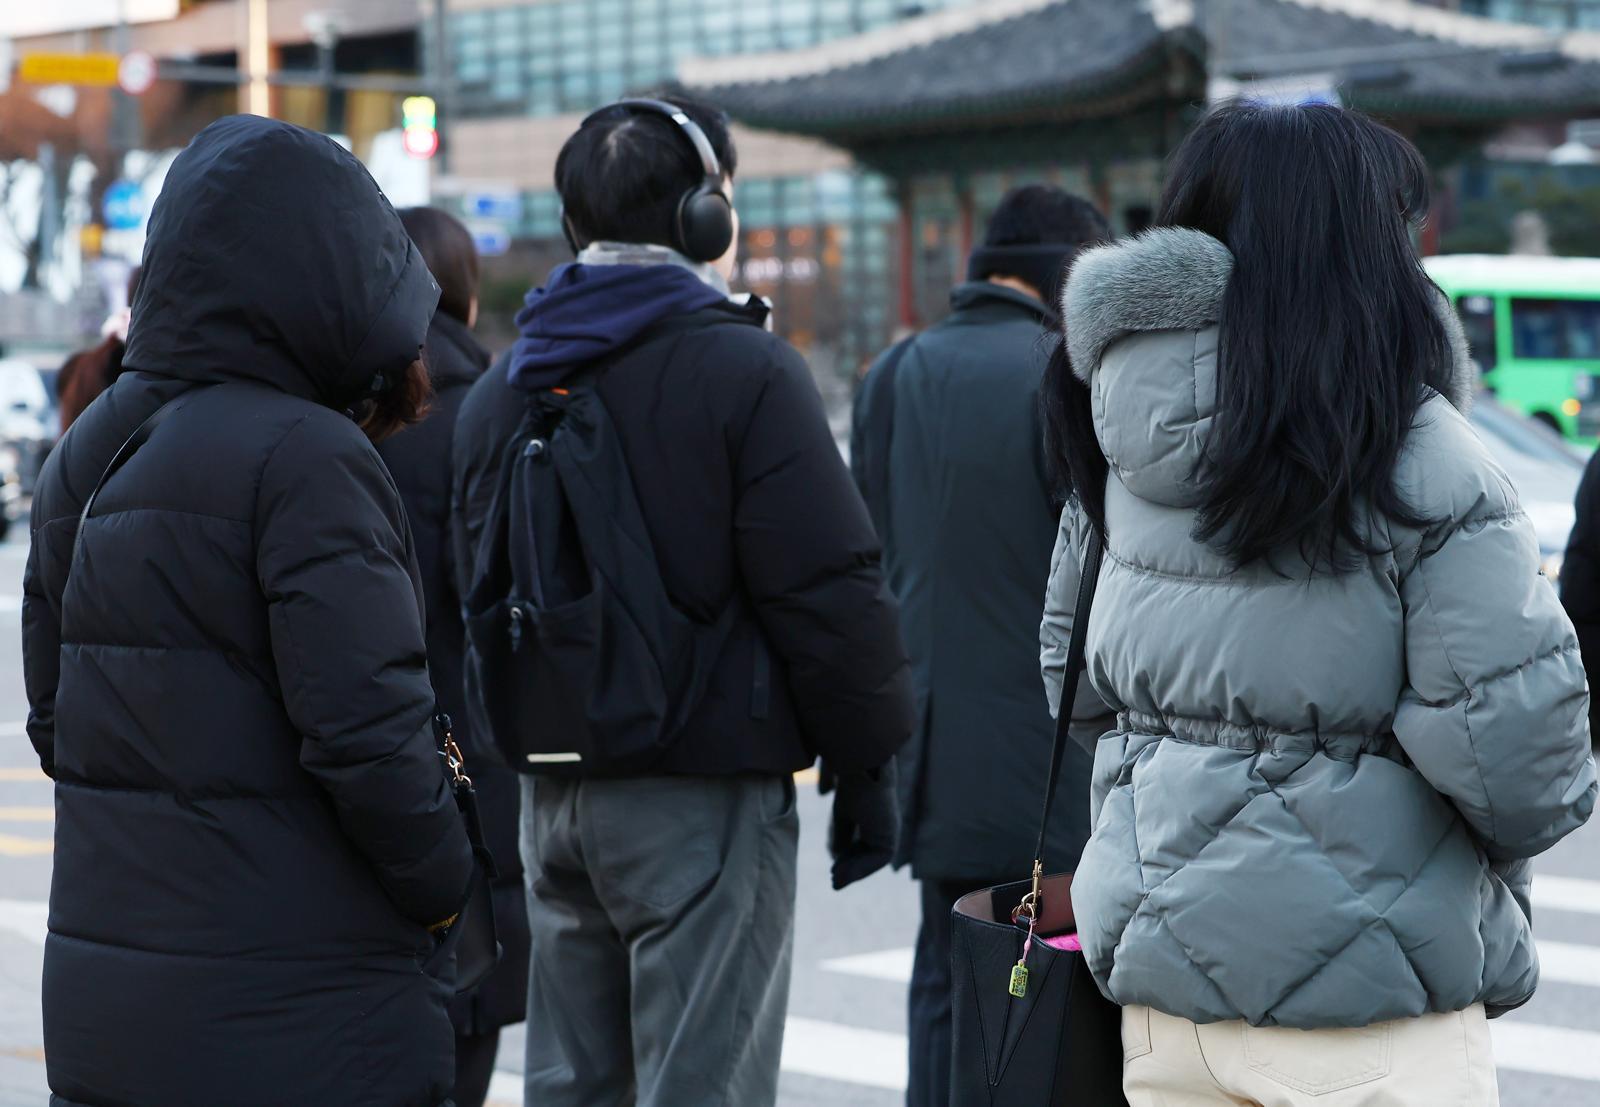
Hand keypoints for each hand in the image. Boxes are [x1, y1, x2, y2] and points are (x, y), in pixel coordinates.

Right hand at [819, 760, 898, 889]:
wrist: (864, 770)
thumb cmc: (852, 786)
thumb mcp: (843, 815)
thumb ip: (843, 835)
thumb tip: (836, 855)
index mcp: (876, 817)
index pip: (863, 844)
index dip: (848, 858)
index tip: (833, 869)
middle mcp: (886, 826)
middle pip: (868, 855)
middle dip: (851, 869)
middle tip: (834, 882)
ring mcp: (890, 831)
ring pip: (874, 860)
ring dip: (855, 872)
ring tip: (835, 881)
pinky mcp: (891, 836)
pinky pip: (878, 860)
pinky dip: (861, 868)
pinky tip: (842, 873)